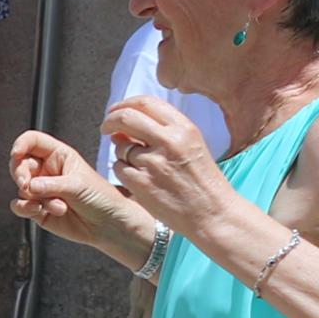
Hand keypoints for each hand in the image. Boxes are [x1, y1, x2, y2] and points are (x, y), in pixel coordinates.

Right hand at [8, 128, 145, 259]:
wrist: (107, 225)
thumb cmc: (100, 198)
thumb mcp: (78, 185)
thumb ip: (50, 185)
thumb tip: (27, 186)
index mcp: (58, 155)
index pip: (32, 142)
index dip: (21, 144)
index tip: (16, 154)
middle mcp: (47, 171)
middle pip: (20, 164)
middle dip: (21, 175)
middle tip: (27, 185)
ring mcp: (41, 190)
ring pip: (21, 188)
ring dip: (36, 198)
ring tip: (58, 206)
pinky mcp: (37, 209)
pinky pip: (20, 206)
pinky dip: (25, 209)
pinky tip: (40, 211)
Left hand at [97, 95, 236, 241]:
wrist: (213, 214)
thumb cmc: (203, 182)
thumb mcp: (192, 146)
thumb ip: (162, 132)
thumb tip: (124, 127)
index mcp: (184, 128)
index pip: (146, 103)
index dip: (125, 104)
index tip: (116, 110)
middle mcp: (169, 141)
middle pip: (126, 118)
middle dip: (109, 120)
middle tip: (105, 127)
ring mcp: (154, 163)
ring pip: (120, 147)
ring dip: (122, 153)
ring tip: (139, 165)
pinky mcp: (142, 183)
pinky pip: (119, 168)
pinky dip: (123, 172)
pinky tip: (139, 179)